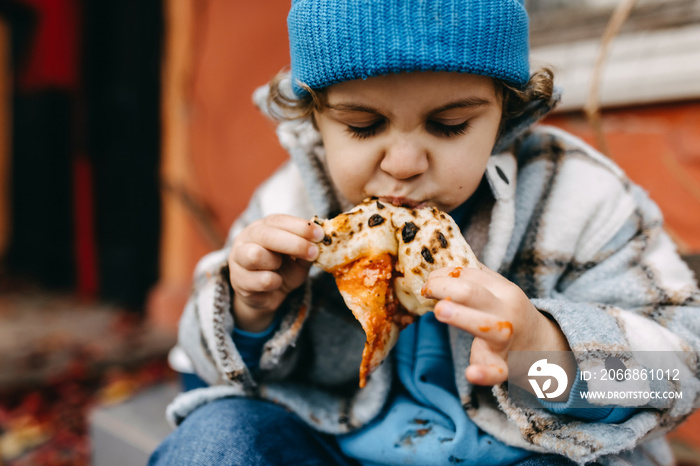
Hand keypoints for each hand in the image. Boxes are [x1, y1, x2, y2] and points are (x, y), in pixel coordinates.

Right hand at [229, 215, 323, 331]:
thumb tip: (320, 243)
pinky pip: (261, 281)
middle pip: (266, 235)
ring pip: (256, 255)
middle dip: (294, 243)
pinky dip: (275, 283)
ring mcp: (238, 259)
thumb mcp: (298, 260)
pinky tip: (275, 283)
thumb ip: (307, 251)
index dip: (300, 227)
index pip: (278, 220)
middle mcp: (247, 238)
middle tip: (313, 252)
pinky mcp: (238, 280)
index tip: (320, 235)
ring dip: (276, 263)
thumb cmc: (282, 271)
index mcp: (262, 227)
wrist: (265, 296)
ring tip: (280, 267)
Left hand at [421, 264, 570, 385]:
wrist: (543, 348)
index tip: (428, 279)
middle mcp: (506, 312)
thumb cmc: (510, 314)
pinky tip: (471, 373)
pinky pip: (497, 371)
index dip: (444, 274)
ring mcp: (506, 340)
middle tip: (426, 289)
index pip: (470, 276)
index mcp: (503, 291)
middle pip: (475, 294)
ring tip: (439, 310)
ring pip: (487, 326)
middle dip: (447, 287)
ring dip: (462, 316)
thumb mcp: (500, 291)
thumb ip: (476, 275)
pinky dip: (485, 374)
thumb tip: (444, 256)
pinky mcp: (505, 366)